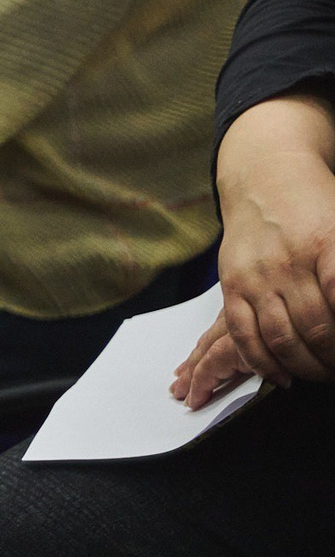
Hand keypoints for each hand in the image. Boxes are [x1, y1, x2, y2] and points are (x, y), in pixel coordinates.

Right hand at [172, 97, 334, 407]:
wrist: (266, 180)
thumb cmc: (318, 209)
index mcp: (327, 247)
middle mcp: (289, 262)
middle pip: (317, 329)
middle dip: (333, 360)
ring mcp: (256, 275)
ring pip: (281, 338)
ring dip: (305, 367)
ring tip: (321, 375)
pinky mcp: (232, 285)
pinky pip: (243, 334)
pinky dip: (263, 362)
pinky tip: (281, 376)